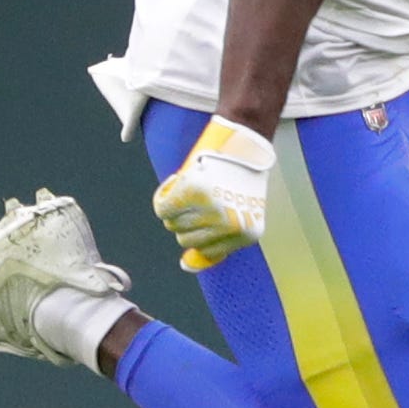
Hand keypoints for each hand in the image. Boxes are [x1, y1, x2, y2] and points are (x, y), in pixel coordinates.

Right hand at [152, 118, 274, 270]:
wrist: (245, 142)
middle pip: (185, 239)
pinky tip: (175, 182)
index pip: (205, 252)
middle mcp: (230, 227)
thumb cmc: (241, 178)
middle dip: (186, 220)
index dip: (198, 232)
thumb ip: (217, 239)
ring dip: (176, 208)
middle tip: (198, 198)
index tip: (202, 216)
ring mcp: (212, 210)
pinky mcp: (194, 192)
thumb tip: (187, 265)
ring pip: (173, 224)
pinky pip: (163, 208)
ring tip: (191, 188)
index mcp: (246, 234)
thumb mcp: (239, 212)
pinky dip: (163, 196)